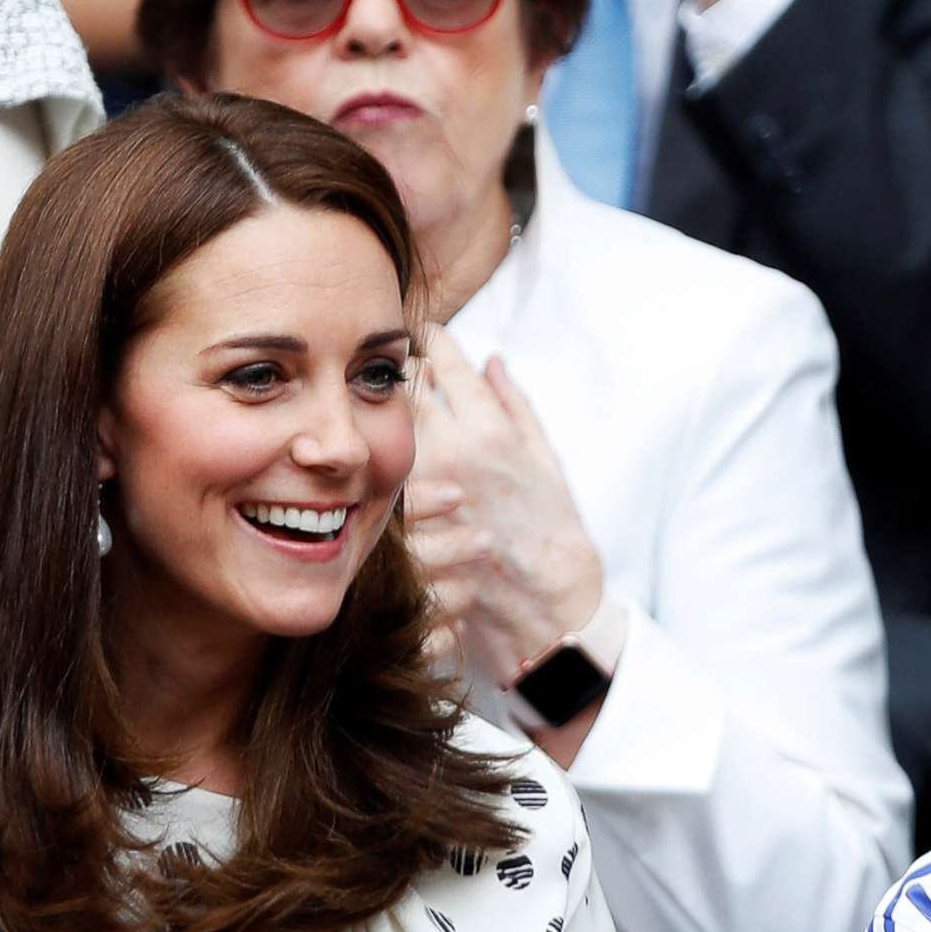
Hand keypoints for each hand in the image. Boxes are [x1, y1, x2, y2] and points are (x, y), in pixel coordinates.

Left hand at [407, 326, 606, 689]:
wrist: (541, 597)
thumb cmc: (550, 527)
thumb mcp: (544, 457)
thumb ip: (514, 404)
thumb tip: (491, 361)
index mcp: (488, 430)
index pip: (445, 363)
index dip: (434, 342)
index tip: (428, 334)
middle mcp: (450, 453)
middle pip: (403, 389)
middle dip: (402, 374)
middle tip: (401, 370)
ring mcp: (420, 488)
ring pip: (382, 429)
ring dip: (386, 417)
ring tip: (387, 414)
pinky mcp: (403, 519)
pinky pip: (380, 475)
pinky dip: (381, 460)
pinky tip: (382, 462)